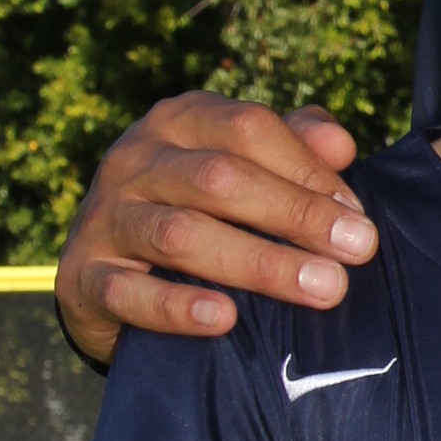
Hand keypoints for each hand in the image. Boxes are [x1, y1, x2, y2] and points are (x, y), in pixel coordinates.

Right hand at [55, 95, 375, 364]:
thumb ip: (293, 147)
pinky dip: (177, 307)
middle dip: (296, 214)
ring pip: (181, 234)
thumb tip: (341, 145)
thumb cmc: (199, 211)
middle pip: (220, 178)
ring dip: (258, 263)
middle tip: (358, 251)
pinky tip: (226, 318)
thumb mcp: (243, 168)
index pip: (248, 128)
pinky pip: (129, 292)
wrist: (107, 273)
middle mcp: (134, 159)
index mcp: (179, 122)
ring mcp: (104, 217)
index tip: (358, 216)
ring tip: (321, 288)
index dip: (308, 170)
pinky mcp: (81, 277)